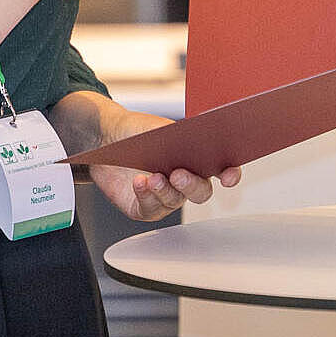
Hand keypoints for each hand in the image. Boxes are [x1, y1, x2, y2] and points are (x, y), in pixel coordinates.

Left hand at [86, 109, 241, 221]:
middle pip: (201, 192)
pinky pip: (150, 208)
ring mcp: (166, 197)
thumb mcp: (159, 128)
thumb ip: (178, 137)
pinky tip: (139, 182)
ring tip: (151, 177)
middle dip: (191, 185)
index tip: (228, 176)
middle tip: (178, 175)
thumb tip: (192, 142)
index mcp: (196, 159)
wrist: (105, 140)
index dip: (230, 174)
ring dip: (164, 190)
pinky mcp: (145, 207)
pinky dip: (146, 196)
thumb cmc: (137, 132)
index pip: (222, 170)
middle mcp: (184, 181)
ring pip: (174, 201)